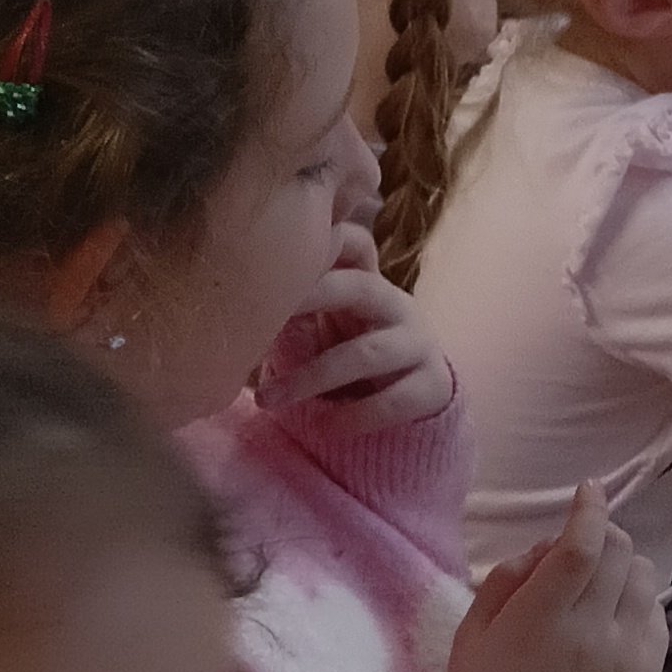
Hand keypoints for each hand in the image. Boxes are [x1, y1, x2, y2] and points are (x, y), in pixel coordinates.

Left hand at [253, 225, 454, 434]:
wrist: (412, 403)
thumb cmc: (350, 357)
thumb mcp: (321, 330)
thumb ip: (292, 312)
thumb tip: (240, 300)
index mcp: (364, 284)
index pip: (350, 245)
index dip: (320, 244)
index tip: (273, 256)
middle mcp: (395, 305)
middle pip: (359, 287)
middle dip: (311, 296)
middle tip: (264, 315)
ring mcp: (418, 344)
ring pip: (367, 353)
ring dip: (312, 377)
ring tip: (267, 399)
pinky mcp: (432, 386)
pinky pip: (393, 400)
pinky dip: (354, 415)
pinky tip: (324, 426)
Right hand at [445, 481, 669, 671]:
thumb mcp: (472, 633)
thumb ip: (507, 578)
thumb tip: (549, 546)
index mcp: (540, 620)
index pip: (581, 546)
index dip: (589, 510)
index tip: (588, 491)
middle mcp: (592, 632)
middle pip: (618, 552)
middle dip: (601, 535)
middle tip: (580, 548)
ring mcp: (627, 653)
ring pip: (643, 577)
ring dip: (622, 568)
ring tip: (597, 587)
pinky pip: (658, 613)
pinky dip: (638, 602)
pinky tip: (613, 617)